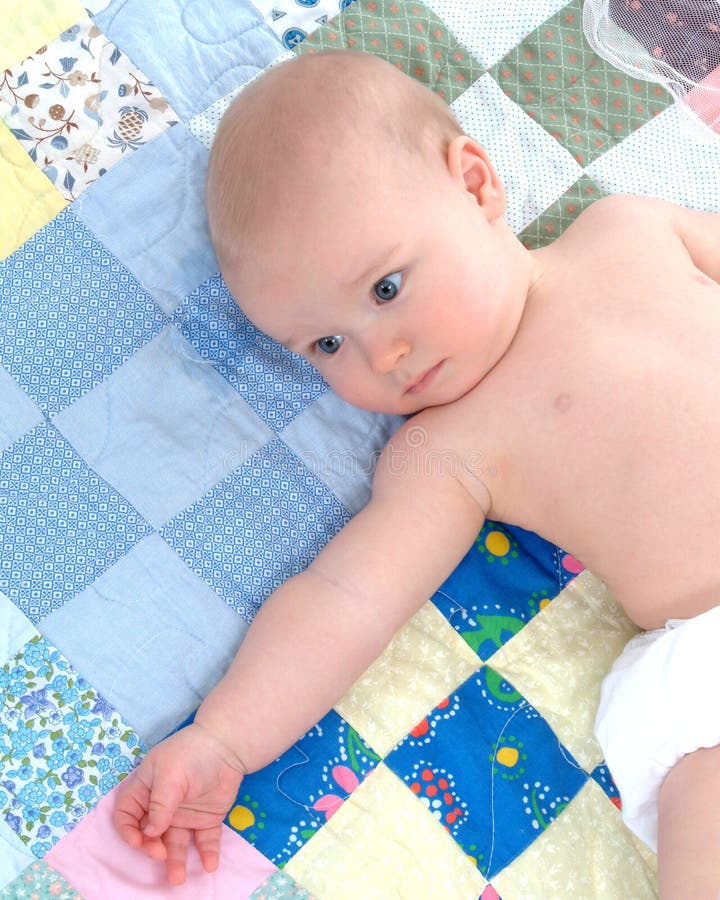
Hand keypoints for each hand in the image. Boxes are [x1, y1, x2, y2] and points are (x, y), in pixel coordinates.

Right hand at [113, 722, 245, 883]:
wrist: (227, 745)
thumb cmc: (191, 753)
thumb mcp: (169, 774)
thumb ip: (159, 804)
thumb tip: (151, 833)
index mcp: (146, 790)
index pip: (126, 816)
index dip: (128, 831)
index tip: (140, 841)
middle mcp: (162, 807)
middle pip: (150, 836)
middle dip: (152, 849)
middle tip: (162, 855)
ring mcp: (184, 814)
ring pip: (176, 844)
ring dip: (176, 862)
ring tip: (179, 880)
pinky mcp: (206, 819)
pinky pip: (204, 841)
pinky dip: (207, 854)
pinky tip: (210, 865)